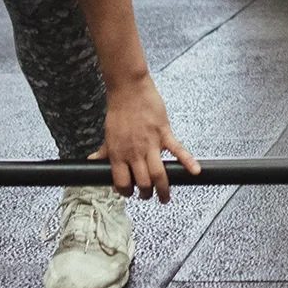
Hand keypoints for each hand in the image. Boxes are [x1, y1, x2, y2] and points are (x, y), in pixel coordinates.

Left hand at [91, 73, 199, 201]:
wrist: (128, 89)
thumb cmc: (119, 111)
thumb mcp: (108, 135)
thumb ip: (103, 152)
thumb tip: (93, 161)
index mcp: (118, 154)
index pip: (122, 183)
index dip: (126, 192)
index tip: (130, 192)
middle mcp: (134, 152)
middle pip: (143, 183)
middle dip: (146, 194)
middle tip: (149, 195)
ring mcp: (150, 144)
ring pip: (158, 174)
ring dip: (163, 189)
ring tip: (165, 197)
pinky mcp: (164, 133)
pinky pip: (177, 150)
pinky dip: (187, 161)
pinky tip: (195, 171)